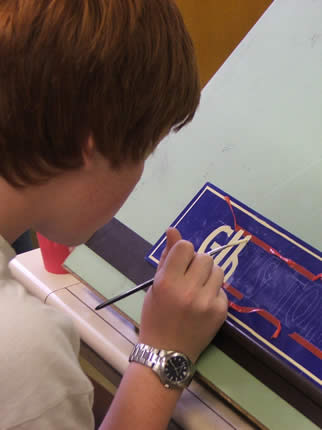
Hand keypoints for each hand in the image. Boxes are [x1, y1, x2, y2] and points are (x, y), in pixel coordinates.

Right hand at [139, 228, 227, 362]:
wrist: (166, 353)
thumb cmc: (155, 316)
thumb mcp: (155, 285)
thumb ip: (166, 257)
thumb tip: (173, 230)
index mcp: (167, 282)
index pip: (185, 247)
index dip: (183, 252)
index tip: (180, 263)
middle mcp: (188, 290)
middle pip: (205, 257)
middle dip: (197, 263)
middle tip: (189, 277)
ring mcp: (207, 302)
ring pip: (218, 270)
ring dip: (208, 275)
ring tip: (198, 288)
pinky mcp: (220, 312)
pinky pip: (222, 289)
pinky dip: (213, 292)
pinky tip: (203, 304)